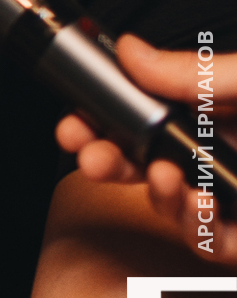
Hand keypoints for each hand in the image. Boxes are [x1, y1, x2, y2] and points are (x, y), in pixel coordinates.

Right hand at [55, 33, 232, 263]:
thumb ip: (193, 73)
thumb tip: (129, 51)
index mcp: (215, 114)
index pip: (143, 116)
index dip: (101, 120)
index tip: (76, 121)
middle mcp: (217, 157)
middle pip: (141, 163)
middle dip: (106, 161)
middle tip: (90, 157)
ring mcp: (231, 198)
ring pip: (169, 207)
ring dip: (155, 195)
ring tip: (166, 177)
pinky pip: (209, 246)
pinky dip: (196, 229)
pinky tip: (201, 204)